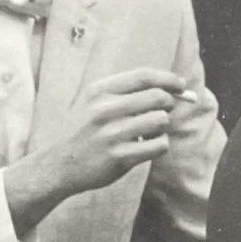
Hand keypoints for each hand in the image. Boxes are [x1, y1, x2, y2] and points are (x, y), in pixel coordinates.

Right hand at [7, 68, 192, 230]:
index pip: (143, 76)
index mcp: (99, 91)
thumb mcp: (93, 103)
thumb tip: (171, 90)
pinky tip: (146, 147)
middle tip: (161, 113)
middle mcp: (105, 109)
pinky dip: (160, 145)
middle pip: (158, 97)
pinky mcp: (120, 157)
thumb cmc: (84, 131)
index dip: (168, 79)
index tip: (180, 85)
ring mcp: (112, 134)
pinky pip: (159, 145)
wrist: (60, 164)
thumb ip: (126, 93)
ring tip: (149, 133)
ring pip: (161, 120)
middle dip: (168, 104)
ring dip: (162, 127)